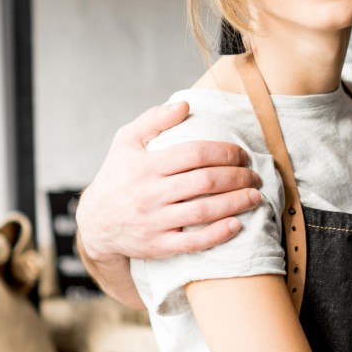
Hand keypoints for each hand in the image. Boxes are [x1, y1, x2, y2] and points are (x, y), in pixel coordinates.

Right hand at [76, 102, 263, 262]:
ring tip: (255, 196)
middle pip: (205, 182)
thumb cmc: (118, 175)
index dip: (224, 152)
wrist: (95, 222)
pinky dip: (218, 234)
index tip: (242, 154)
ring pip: (203, 212)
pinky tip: (237, 225)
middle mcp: (150, 194)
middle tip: (255, 175)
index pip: (194, 154)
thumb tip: (185, 106)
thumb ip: (154, 119)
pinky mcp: (158, 246)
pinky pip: (193, 242)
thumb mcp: (126, 141)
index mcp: (146, 166)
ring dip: (236, 203)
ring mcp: (154, 222)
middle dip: (237, 177)